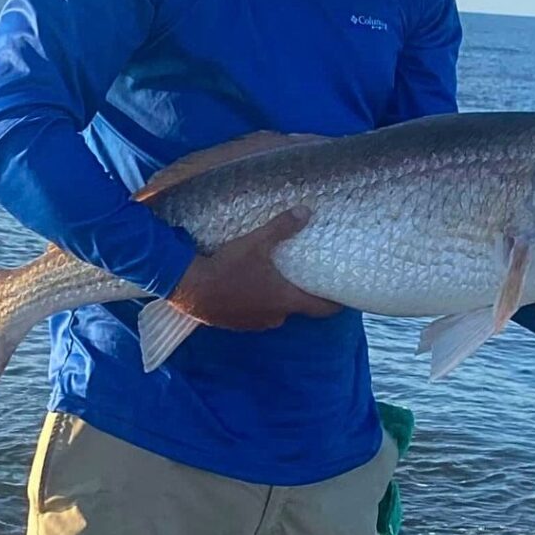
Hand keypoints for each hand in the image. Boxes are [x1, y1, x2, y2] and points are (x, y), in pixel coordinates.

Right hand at [167, 206, 341, 330]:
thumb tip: (306, 211)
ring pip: (275, 311)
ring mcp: (254, 323)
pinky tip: (248, 287)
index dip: (335, 304)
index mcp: (285, 299)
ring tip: (274, 281)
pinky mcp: (237, 324)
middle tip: (304, 278)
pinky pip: (255, 314)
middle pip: (297, 308)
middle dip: (300, 294)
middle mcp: (274, 316)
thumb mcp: (256, 243)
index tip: (345, 298)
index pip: (321, 308)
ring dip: (277, 299)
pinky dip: (257, 303)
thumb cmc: (227, 266)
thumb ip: (282, 227)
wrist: (189, 288)